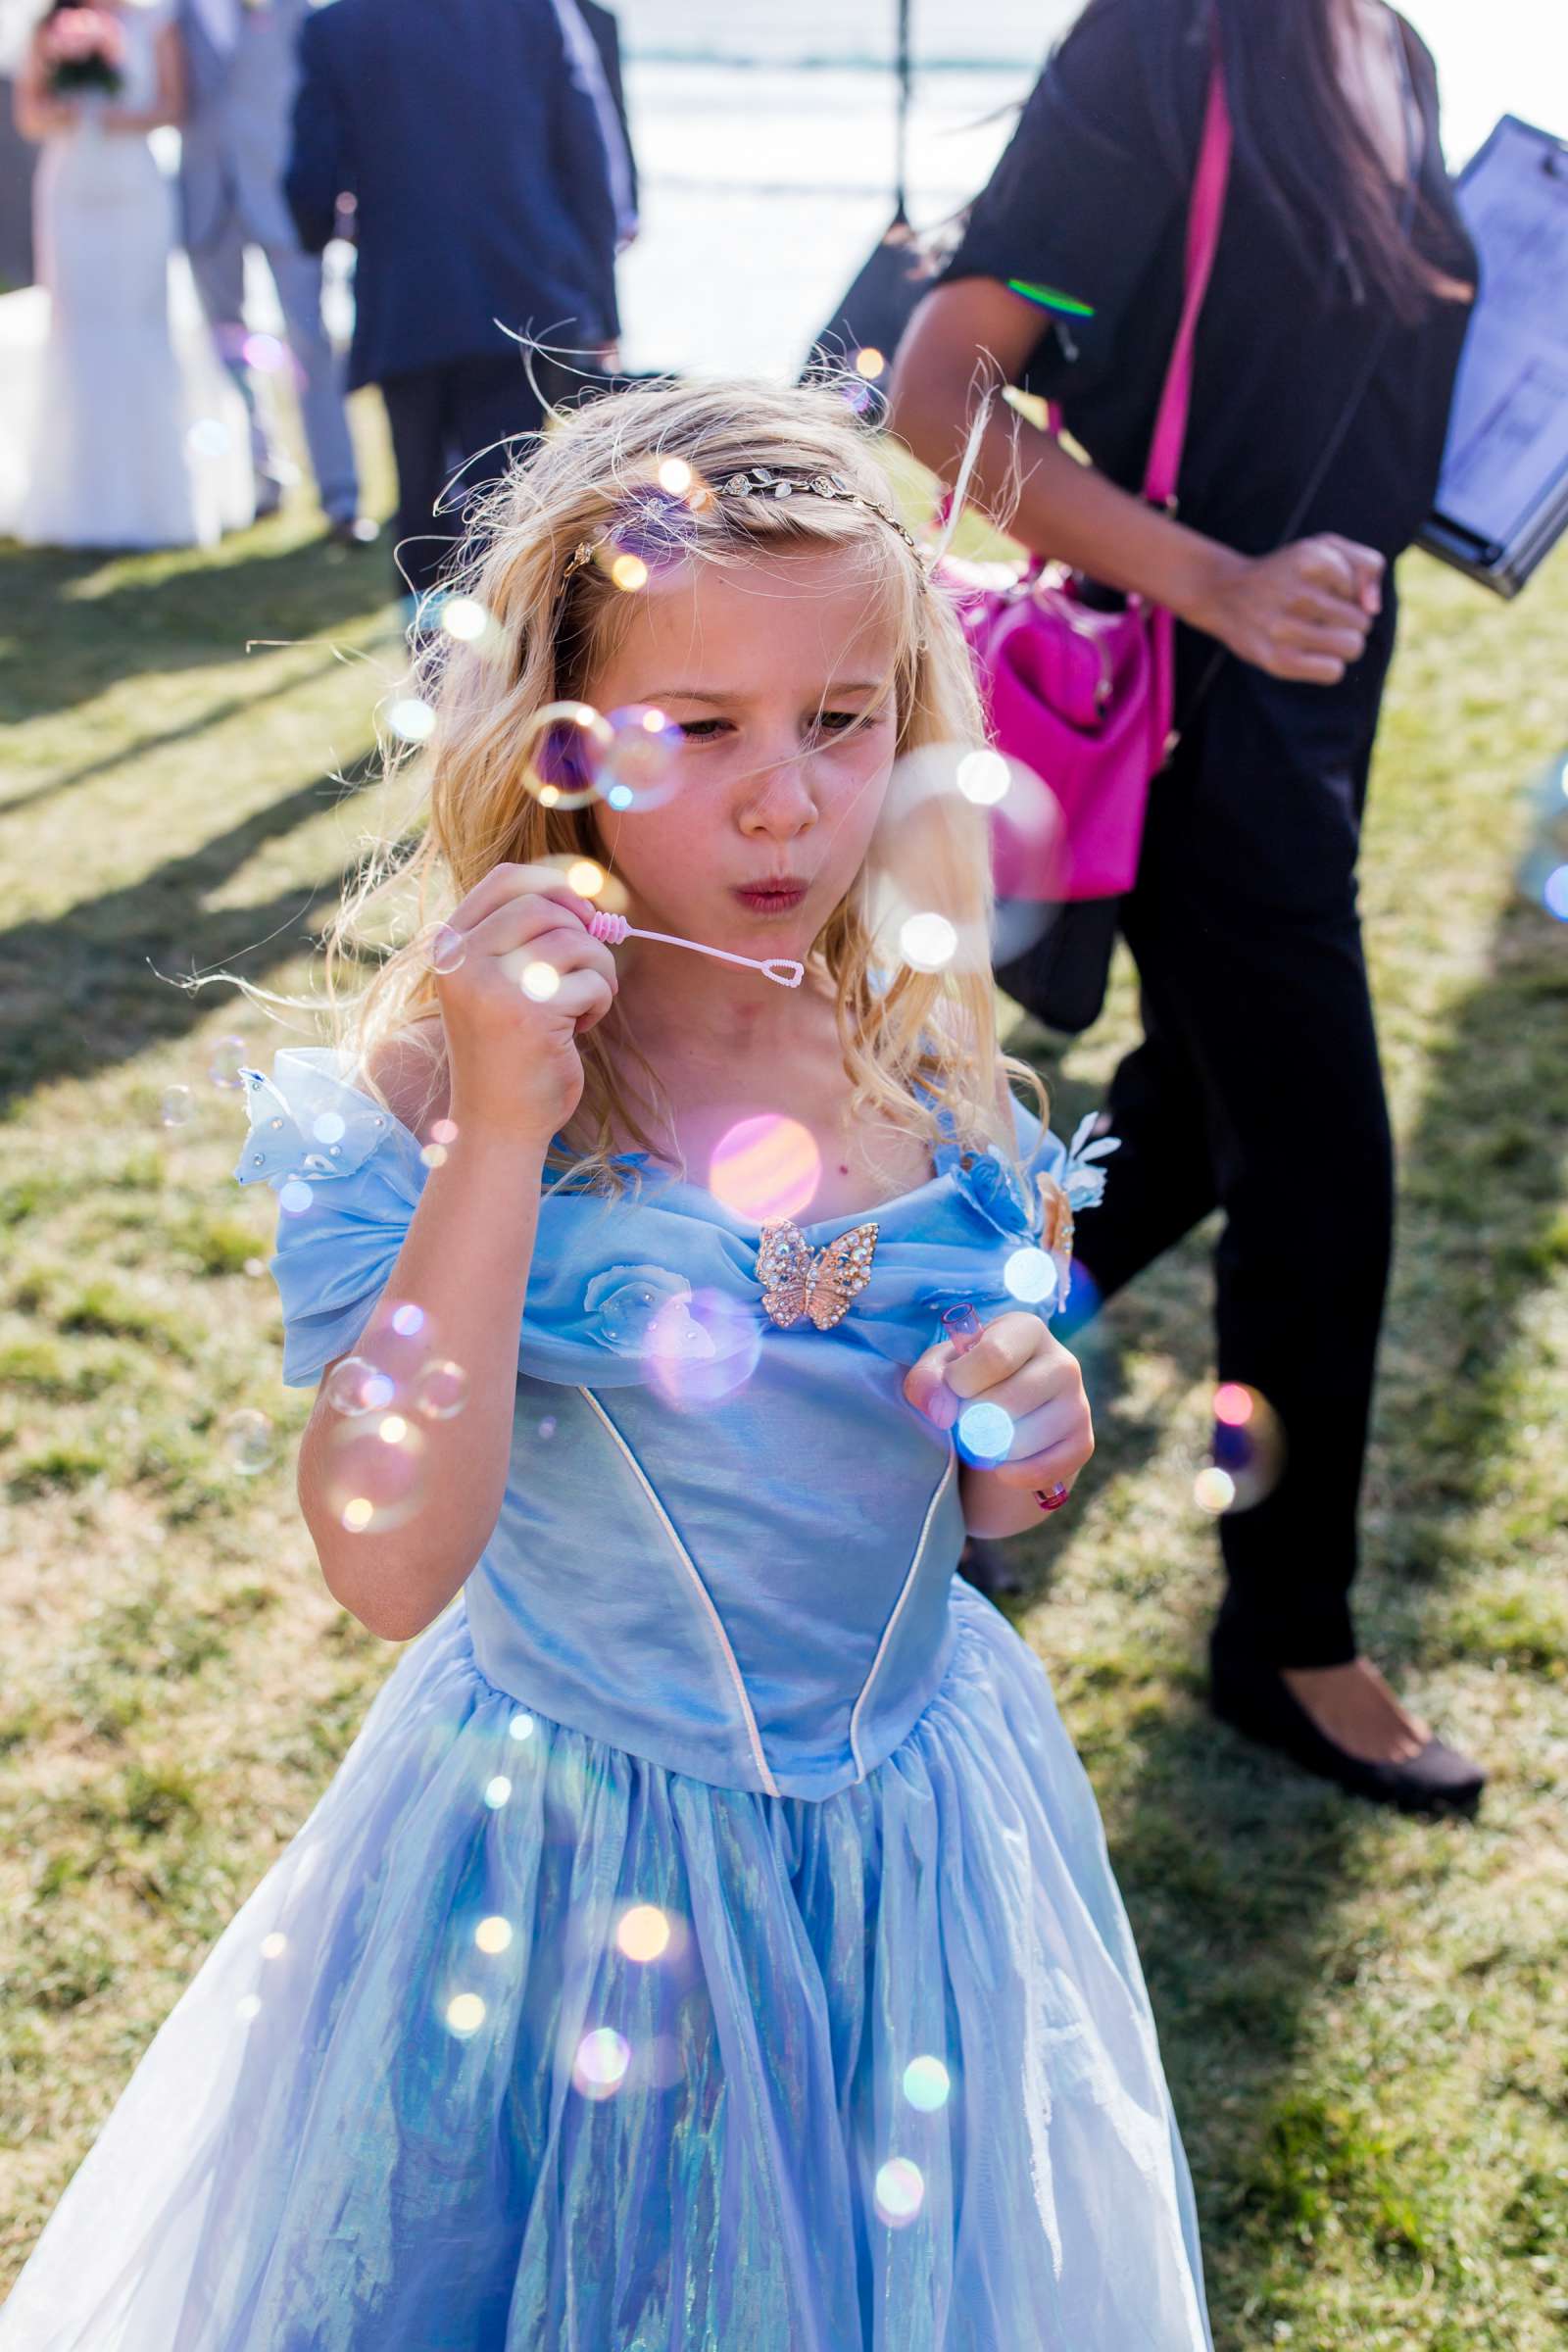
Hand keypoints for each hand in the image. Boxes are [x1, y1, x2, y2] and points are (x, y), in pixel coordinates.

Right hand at [430, 862, 618, 1146]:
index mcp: (449, 947)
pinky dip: (600, 1000)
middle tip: (588, 968)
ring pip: (575, 940)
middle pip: (544, 904)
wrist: (496, 1124)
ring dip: (598, 969)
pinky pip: (591, 980)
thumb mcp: (496, 982)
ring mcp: (493, 986)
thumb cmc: (506, 1051)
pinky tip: (581, 1026)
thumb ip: (524, 936)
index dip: (555, 884)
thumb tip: (586, 890)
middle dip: (582, 931)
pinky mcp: (530, 1014)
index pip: (506, 879)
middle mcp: (462, 960)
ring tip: (586, 1002)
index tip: (583, 911)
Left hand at [903, 1310, 1092, 1491]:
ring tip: (984, 1437)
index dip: (960, 1382)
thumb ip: (926, 1380)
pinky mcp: (1083, 1444)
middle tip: (965, 1421)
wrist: (1005, 1420)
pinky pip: (1041, 1469)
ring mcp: (1078, 1404)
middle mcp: (1063, 1362)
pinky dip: (1011, 1474)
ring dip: (989, 1449)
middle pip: (1005, 1403)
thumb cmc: (969, 1382)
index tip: (952, 1390)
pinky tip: (1002, 1463)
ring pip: (1021, 1441)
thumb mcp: (940, 1371)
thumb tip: (938, 1410)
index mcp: (1028, 1330)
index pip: (994, 1356)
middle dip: (970, 1421)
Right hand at [1192, 533, 1384, 684]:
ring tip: (1315, 634)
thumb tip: (1373, 608)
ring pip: (1352, 647)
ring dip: (1339, 643)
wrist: (1225, 594)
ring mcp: (1284, 629)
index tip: (1324, 586)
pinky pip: (1333, 672)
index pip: (1366, 583)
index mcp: (1311, 558)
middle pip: (1362, 622)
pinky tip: (1309, 653)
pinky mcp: (1276, 661)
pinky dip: (1328, 665)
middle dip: (1347, 620)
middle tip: (1318, 615)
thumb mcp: (1326, 548)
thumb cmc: (1286, 571)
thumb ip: (1366, 565)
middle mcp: (1297, 593)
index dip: (1350, 587)